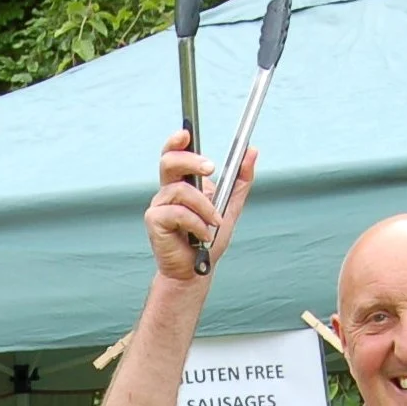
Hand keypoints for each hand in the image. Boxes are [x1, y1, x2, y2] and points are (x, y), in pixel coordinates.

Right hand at [143, 129, 255, 283]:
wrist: (196, 272)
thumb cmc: (208, 241)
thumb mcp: (230, 206)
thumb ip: (240, 180)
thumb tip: (252, 151)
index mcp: (182, 184)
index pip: (174, 155)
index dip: (176, 141)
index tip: (187, 133)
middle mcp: (167, 192)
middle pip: (169, 162)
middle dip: (191, 161)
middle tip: (211, 168)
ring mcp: (159, 206)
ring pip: (182, 191)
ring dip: (204, 207)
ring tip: (214, 223)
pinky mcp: (155, 221)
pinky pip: (178, 213)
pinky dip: (197, 224)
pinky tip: (203, 235)